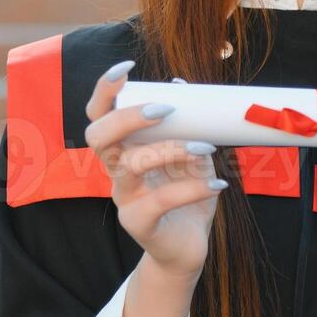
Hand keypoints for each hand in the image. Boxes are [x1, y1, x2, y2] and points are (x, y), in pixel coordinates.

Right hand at [84, 61, 226, 280]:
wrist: (188, 248)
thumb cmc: (185, 195)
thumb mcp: (190, 155)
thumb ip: (187, 125)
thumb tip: (182, 84)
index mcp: (123, 149)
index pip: (98, 114)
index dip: (104, 90)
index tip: (127, 68)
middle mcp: (115, 170)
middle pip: (97, 136)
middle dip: (128, 117)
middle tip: (164, 109)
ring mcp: (123, 198)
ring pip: (129, 165)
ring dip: (170, 149)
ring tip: (207, 147)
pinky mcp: (139, 224)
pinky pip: (160, 201)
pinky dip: (192, 187)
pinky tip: (218, 184)